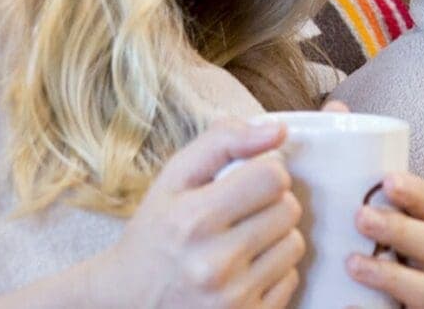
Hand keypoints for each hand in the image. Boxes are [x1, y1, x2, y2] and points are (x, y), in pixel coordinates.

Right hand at [77, 118, 307, 308]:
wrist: (128, 300)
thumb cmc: (155, 233)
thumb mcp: (173, 179)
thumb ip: (222, 142)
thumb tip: (279, 131)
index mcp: (193, 220)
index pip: (272, 176)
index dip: (266, 172)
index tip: (249, 181)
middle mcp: (214, 263)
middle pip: (289, 209)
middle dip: (272, 203)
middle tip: (244, 212)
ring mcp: (232, 299)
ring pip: (295, 245)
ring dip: (277, 237)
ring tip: (245, 240)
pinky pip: (291, 280)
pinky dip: (274, 271)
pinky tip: (245, 269)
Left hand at [323, 100, 423, 308]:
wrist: (324, 296)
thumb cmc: (341, 238)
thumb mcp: (341, 197)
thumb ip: (341, 156)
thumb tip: (337, 108)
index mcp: (416, 225)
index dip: (418, 192)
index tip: (387, 180)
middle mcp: (423, 262)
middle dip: (403, 229)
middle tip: (360, 216)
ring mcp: (415, 297)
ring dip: (394, 276)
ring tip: (353, 263)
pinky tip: (348, 307)